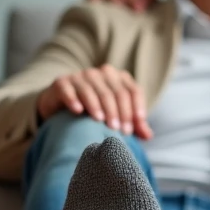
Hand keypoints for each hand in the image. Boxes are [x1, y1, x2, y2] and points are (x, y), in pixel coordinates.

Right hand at [36, 64, 153, 137]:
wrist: (61, 105)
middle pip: (116, 92)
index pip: (133, 91)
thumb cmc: (95, 111)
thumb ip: (133, 124)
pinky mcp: (62, 82)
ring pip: (94, 91)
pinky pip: (69, 90)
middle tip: (119, 131)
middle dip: (119, 112)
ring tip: (102, 122)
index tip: (134, 128)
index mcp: (119, 78)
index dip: (135, 109)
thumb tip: (148, 136)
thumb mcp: (116, 117)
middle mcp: (101, 74)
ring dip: (99, 107)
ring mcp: (80, 76)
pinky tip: (78, 112)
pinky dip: (74, 100)